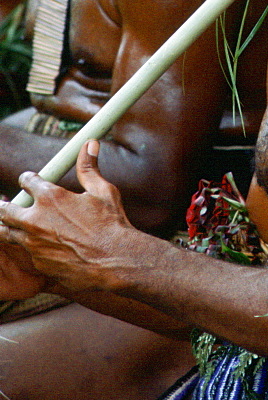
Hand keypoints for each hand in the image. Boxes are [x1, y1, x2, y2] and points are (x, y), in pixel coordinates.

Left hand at [0, 141, 135, 293]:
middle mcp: (35, 220)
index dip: (28, 179)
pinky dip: (27, 248)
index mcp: (50, 198)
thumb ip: (89, 168)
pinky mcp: (37, 264)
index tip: (30, 180)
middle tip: (6, 204)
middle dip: (3, 205)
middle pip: (4, 210)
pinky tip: (36, 247)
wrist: (115, 261)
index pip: (27, 181)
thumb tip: (90, 143)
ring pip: (7, 234)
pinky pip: (25, 253)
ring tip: (10, 225)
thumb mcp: (102, 191)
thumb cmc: (111, 224)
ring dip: (9, 227)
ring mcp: (33, 245)